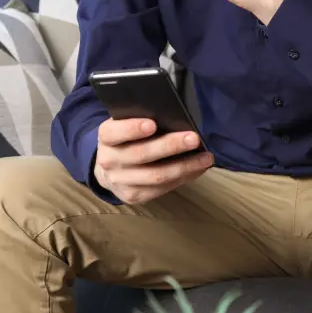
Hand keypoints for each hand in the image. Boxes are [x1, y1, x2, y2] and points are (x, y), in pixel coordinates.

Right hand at [93, 118, 213, 204]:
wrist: (109, 168)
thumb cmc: (125, 139)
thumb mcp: (124, 125)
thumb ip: (139, 120)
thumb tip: (173, 116)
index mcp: (105, 137)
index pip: (113, 132)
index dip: (132, 129)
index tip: (152, 124)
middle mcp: (109, 161)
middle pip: (141, 154)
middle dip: (170, 146)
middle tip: (193, 138)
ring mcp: (120, 182)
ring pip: (156, 175)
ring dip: (184, 166)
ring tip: (205, 157)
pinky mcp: (134, 196)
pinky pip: (163, 188)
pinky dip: (184, 178)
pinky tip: (198, 168)